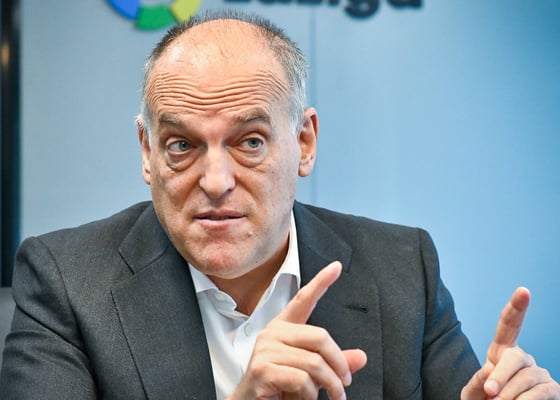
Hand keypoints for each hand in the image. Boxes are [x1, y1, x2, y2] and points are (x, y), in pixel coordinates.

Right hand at [228, 261, 366, 399]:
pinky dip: (309, 395)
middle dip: (339, 364)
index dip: (320, 282)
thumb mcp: (310, 373)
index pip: (303, 299)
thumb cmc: (278, 388)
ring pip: (314, 362)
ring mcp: (265, 350)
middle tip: (344, 384)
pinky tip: (302, 398)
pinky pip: (302, 379)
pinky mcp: (262, 369)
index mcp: (283, 329)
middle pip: (320, 337)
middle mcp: (272, 333)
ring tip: (329, 396)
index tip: (336, 266)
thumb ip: (332, 363)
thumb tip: (361, 357)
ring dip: (328, 386)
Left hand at [461, 287, 559, 399]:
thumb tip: (488, 370)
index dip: (516, 308)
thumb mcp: (473, 393)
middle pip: (515, 358)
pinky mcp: (553, 390)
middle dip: (502, 375)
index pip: (508, 326)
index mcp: (501, 352)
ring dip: (510, 394)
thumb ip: (476, 382)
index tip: (523, 290)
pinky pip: (541, 392)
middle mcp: (524, 358)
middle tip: (490, 392)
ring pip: (527, 378)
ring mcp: (540, 373)